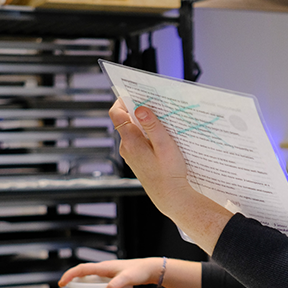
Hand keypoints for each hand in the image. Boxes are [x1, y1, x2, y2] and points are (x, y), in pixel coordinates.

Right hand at [59, 258, 163, 287]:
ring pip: (89, 276)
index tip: (61, 283)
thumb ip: (115, 286)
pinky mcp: (112, 277)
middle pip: (82, 271)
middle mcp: (104, 268)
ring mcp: (107, 272)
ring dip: (80, 282)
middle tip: (64, 287)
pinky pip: (96, 280)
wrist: (149, 269)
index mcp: (104, 266)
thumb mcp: (127, 279)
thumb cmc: (139, 271)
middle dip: (71, 278)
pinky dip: (90, 285)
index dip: (70, 275)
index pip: (82, 269)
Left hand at [110, 100, 232, 253]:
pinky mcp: (137, 159)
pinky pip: (138, 140)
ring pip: (133, 130)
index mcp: (130, 141)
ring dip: (144, 122)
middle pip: (125, 119)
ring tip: (161, 118)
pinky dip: (147, 134)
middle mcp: (126, 147)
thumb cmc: (170, 174)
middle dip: (138, 108)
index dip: (122, 99)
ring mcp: (130, 154)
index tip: (133, 90)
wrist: (171, 197)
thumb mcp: (164, 145)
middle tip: (153, 101)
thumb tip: (140, 108)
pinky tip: (161, 135)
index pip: (116, 112)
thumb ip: (152, 125)